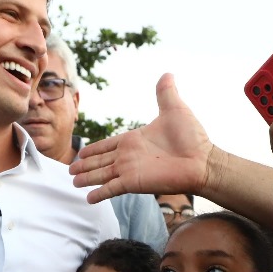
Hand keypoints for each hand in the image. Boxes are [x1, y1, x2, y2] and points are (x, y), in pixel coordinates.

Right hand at [70, 73, 211, 203]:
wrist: (201, 161)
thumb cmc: (192, 137)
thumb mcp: (174, 109)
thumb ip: (166, 93)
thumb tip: (167, 73)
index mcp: (134, 140)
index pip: (108, 144)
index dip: (95, 149)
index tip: (82, 152)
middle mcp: (129, 156)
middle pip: (100, 161)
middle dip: (85, 166)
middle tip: (71, 170)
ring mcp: (130, 170)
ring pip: (102, 174)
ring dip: (87, 178)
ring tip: (74, 182)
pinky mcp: (133, 183)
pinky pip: (112, 188)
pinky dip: (100, 193)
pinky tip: (89, 198)